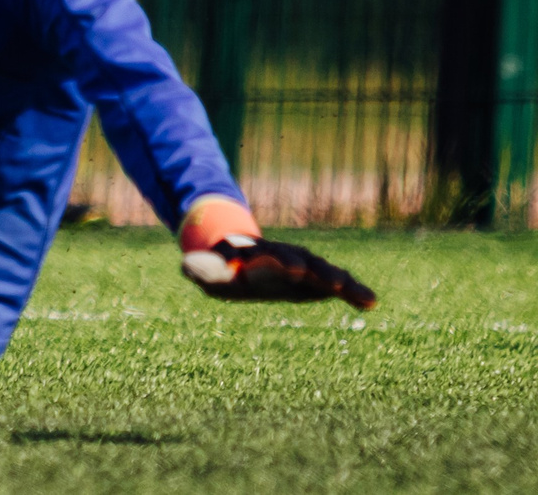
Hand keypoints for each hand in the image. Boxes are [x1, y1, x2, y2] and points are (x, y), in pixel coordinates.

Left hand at [181, 235, 375, 310]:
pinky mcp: (318, 283)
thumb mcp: (208, 271)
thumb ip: (200, 270)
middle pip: (305, 262)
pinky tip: (372, 302)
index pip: (270, 258)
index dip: (281, 262)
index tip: (294, 267)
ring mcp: (306, 269)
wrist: (243, 258)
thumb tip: (186, 268)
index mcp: (259, 257)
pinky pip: (339, 287)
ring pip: (326, 273)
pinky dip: (354, 292)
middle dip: (319, 271)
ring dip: (343, 283)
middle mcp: (287, 258)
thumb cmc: (224, 269)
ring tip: (364, 296)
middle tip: (337, 282)